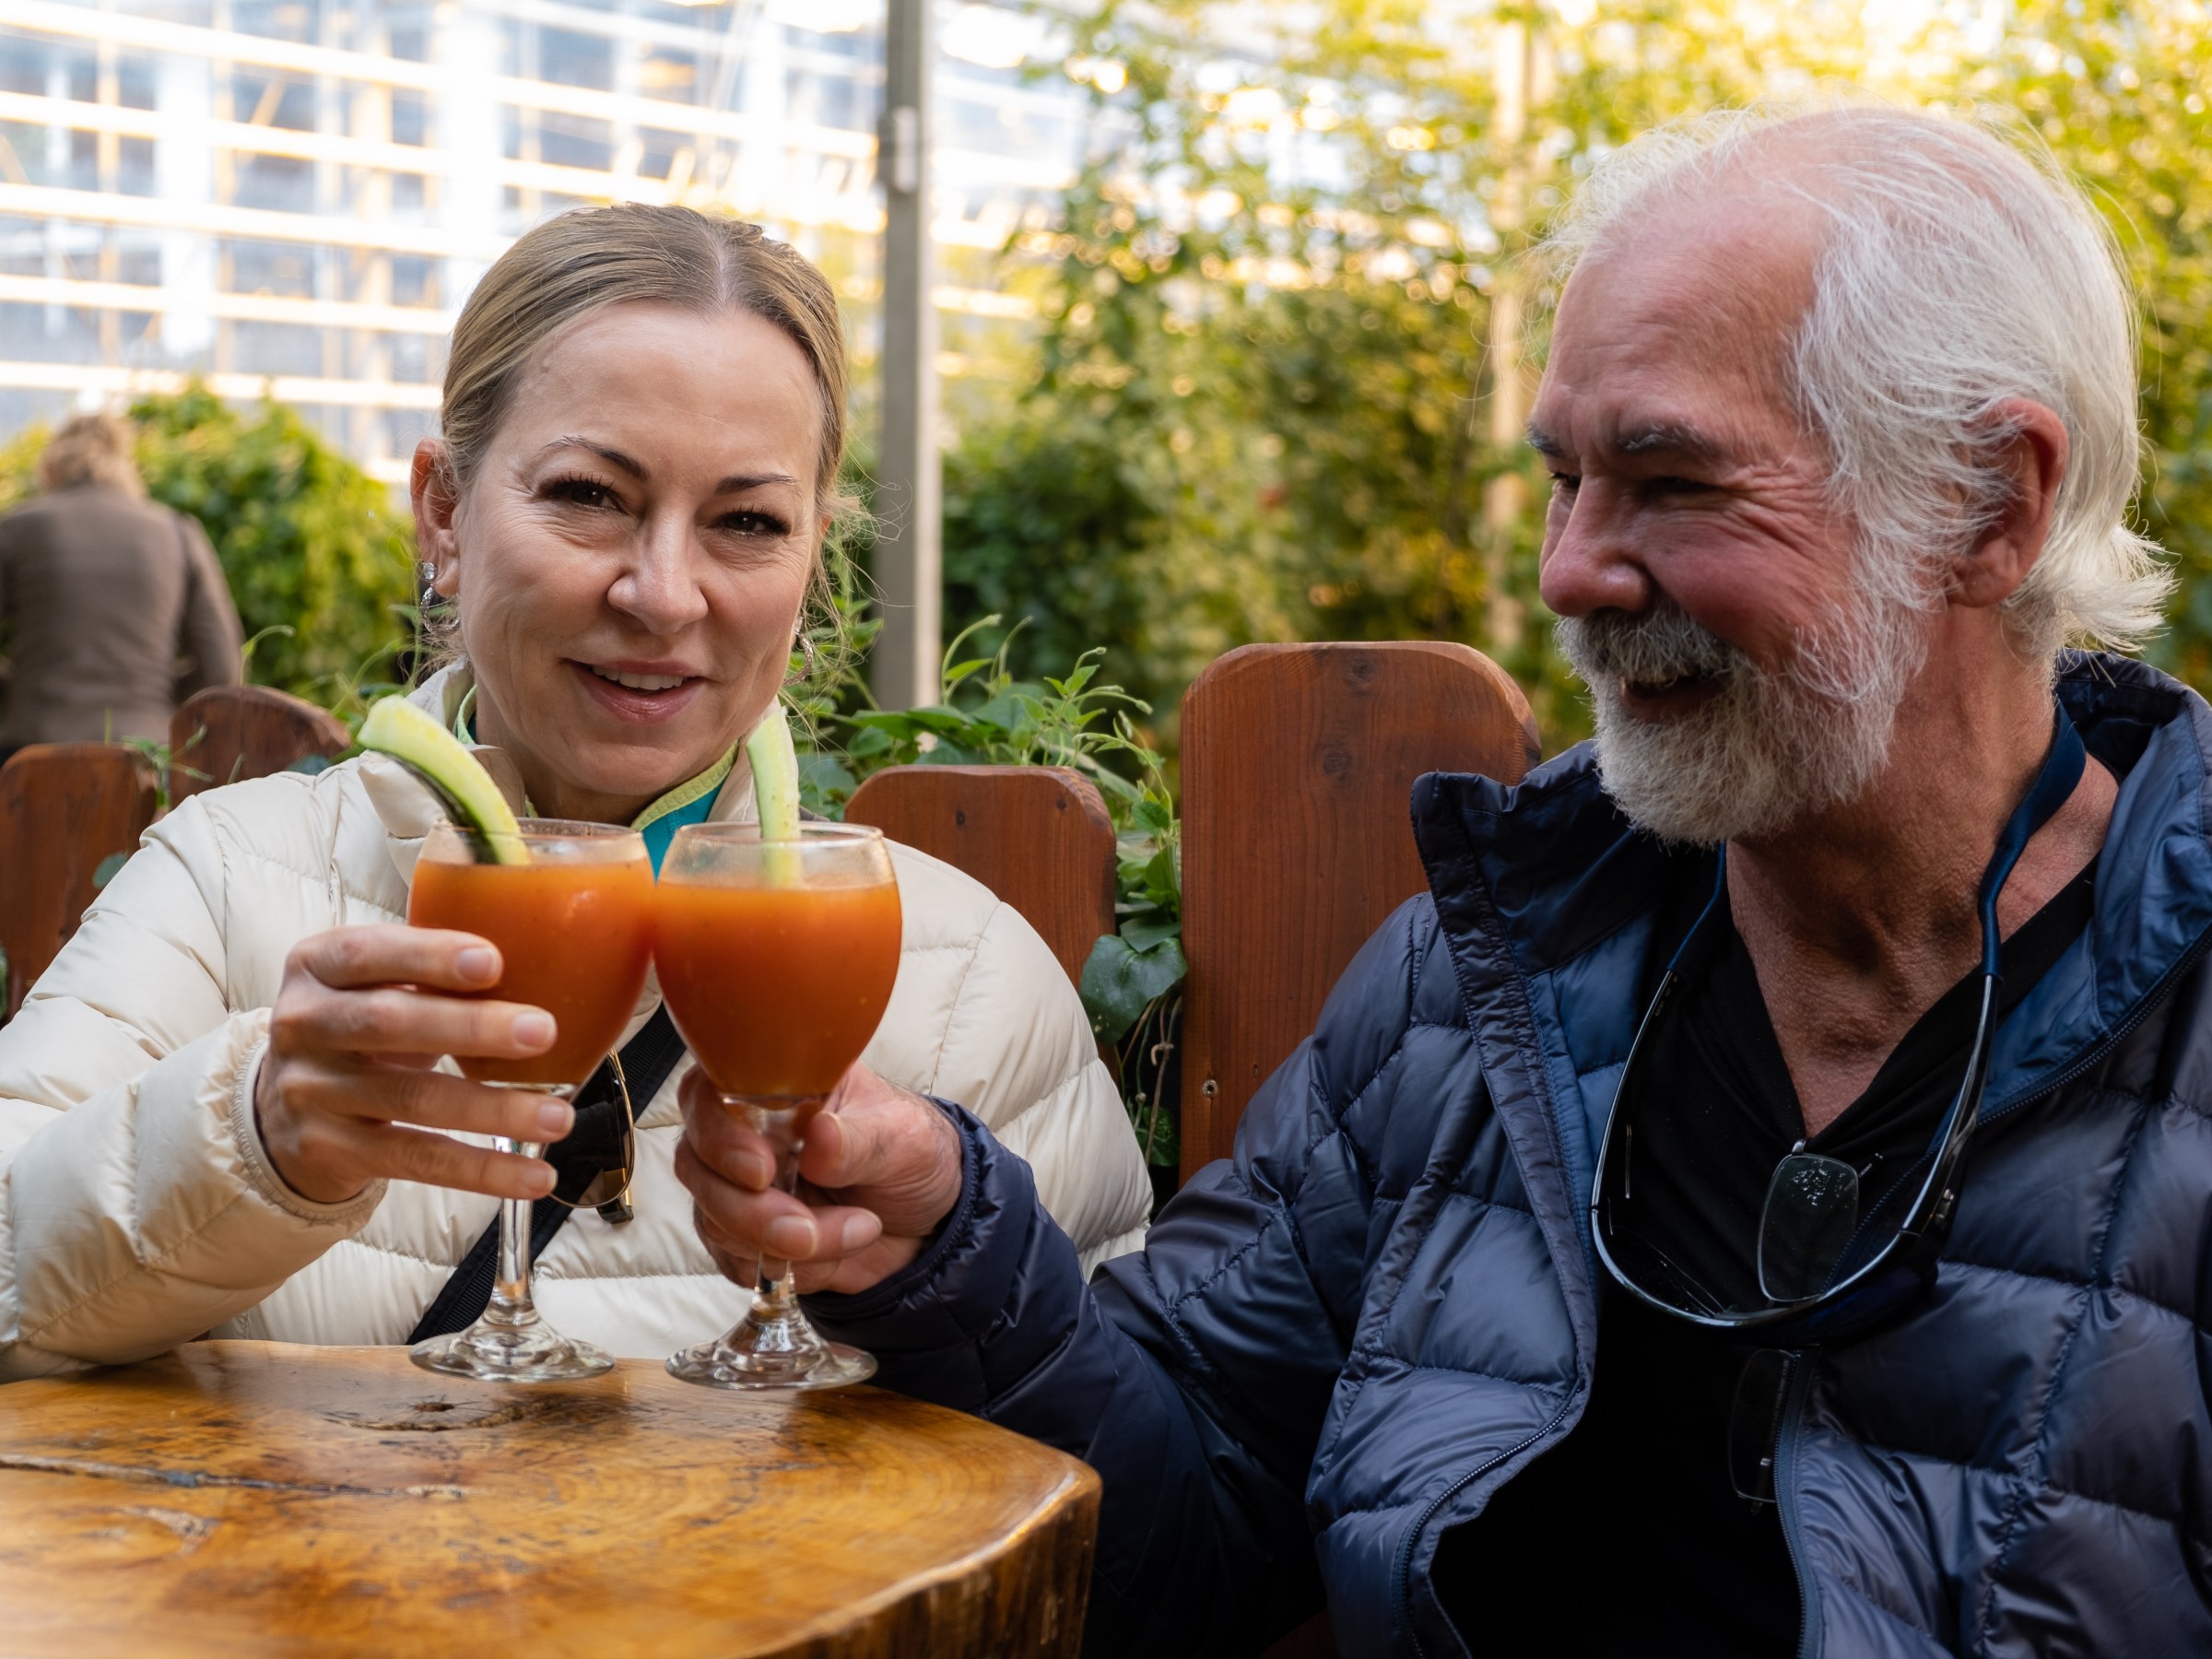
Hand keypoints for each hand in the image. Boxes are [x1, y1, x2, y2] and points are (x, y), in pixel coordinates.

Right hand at [253, 925, 570, 1205]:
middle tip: (542, 1032)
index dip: (427, 955)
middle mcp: (303, 1024)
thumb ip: (435, 973)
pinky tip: (533, 1175)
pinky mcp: (328, 1150)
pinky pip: (415, 1160)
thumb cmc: (363, 1027)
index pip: (365, 952)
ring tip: (558, 1116)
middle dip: (470, 1027)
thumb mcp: (378, 985)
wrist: (287, 1109)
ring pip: (411, 1099)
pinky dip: (481, 1169)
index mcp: (316, 966)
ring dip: (494, 1109)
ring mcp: (309, 1092)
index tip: (493, 962)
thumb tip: (547, 971)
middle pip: (388, 1023)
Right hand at [674, 1063, 962, 1295]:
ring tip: (859, 1229)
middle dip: (753, 1212)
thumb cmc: (908, 1152)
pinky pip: (736, 1263)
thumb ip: (861, 1139)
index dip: (720, 1134)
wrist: (924, 1216)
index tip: (762, 1171)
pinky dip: (790, 1270)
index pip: (707, 1093)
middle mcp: (742, 1131)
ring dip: (786, 1244)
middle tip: (811, 1232)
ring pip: (714, 1221)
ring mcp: (734, 1186)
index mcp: (774, 1085)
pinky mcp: (740, 1237)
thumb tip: (820, 1136)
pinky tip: (837, 1253)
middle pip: (697, 1167)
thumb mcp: (904, 1137)